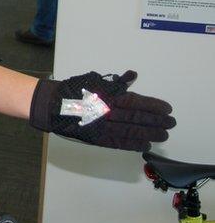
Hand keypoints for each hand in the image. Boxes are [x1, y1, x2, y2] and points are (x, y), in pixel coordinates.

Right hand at [29, 71, 175, 151]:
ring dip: (149, 134)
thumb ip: (114, 83)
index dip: (154, 106)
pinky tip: (144, 145)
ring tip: (162, 136)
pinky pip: (118, 142)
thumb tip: (131, 77)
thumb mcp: (94, 81)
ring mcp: (102, 126)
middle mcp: (107, 111)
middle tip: (170, 124)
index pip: (137, 101)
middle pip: (137, 118)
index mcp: (108, 95)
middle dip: (156, 121)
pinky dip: (132, 144)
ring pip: (131, 131)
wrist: (52, 105)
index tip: (167, 109)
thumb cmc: (73, 90)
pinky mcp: (96, 138)